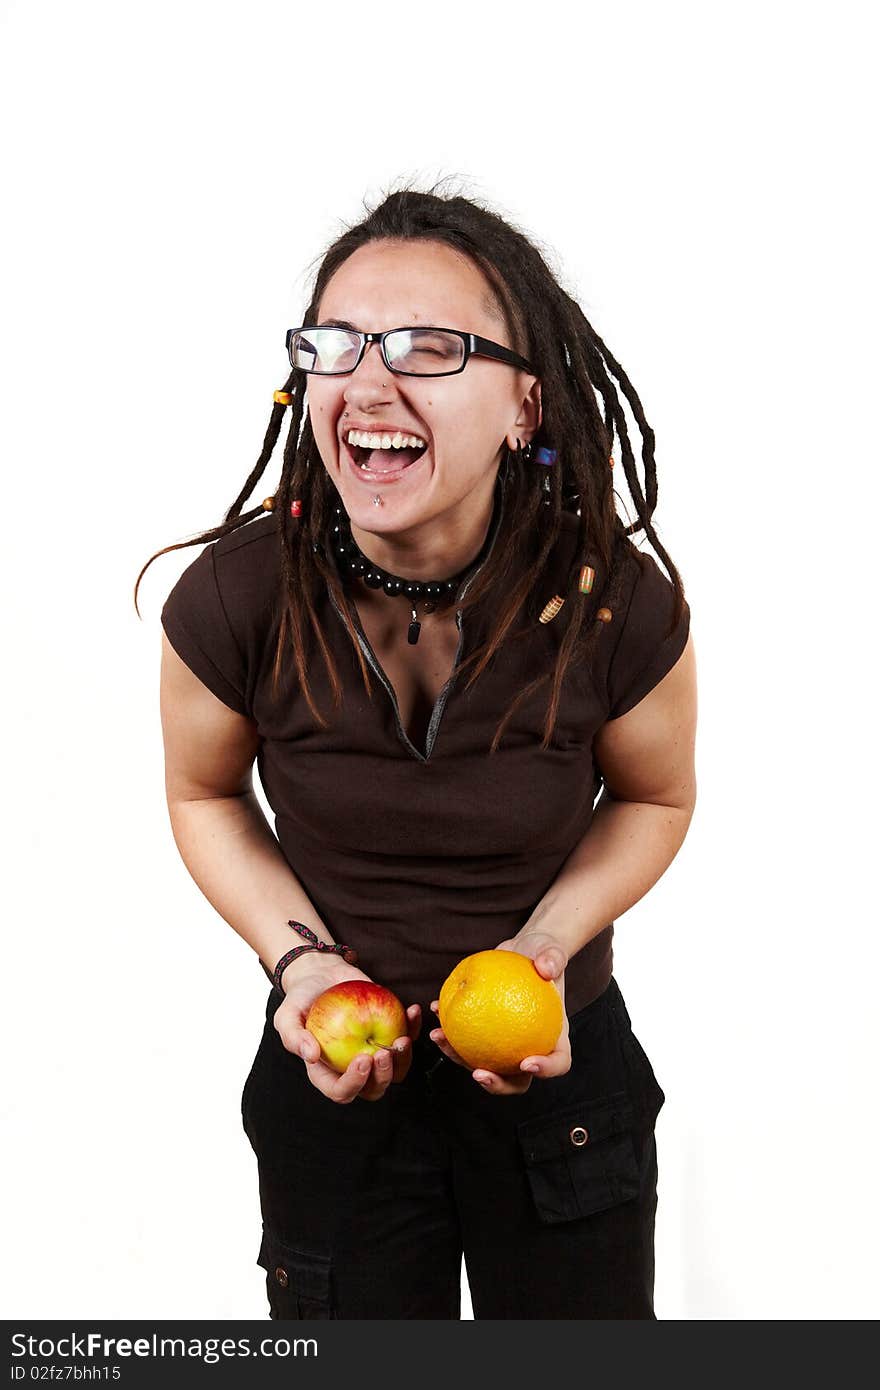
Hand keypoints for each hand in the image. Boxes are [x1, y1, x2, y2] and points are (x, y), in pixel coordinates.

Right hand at [273, 954, 421, 1103]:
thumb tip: (310, 1056)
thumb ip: (293, 1037)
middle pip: (373, 1088)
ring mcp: (372, 1051)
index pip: (342, 1091)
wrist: (320, 974)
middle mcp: (352, 1068)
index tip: (361, 1059)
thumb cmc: (301, 998)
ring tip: (403, 1039)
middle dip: (383, 1077)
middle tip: (383, 1052)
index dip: (354, 1083)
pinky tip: (412, 1010)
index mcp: (327, 1073)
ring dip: (404, 1060)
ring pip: (396, 1070)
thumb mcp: (286, 1016)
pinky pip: (407, 1036)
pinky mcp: (387, 1031)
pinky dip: (414, 1027)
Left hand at [429, 931, 570, 1095]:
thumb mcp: (551, 950)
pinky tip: (436, 1009)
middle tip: (478, 1073)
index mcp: (554, 1035)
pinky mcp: (483, 1032)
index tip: (526, 1062)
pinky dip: (448, 1029)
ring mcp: (505, 1043)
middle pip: (518, 1080)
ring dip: (458, 1058)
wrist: (522, 952)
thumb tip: (547, 968)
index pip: (558, 1061)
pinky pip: (465, 1038)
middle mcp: (530, 1046)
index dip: (545, 1070)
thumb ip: (553, 957)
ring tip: (440, 1038)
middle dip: (497, 1084)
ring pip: (484, 1064)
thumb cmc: (542, 953)